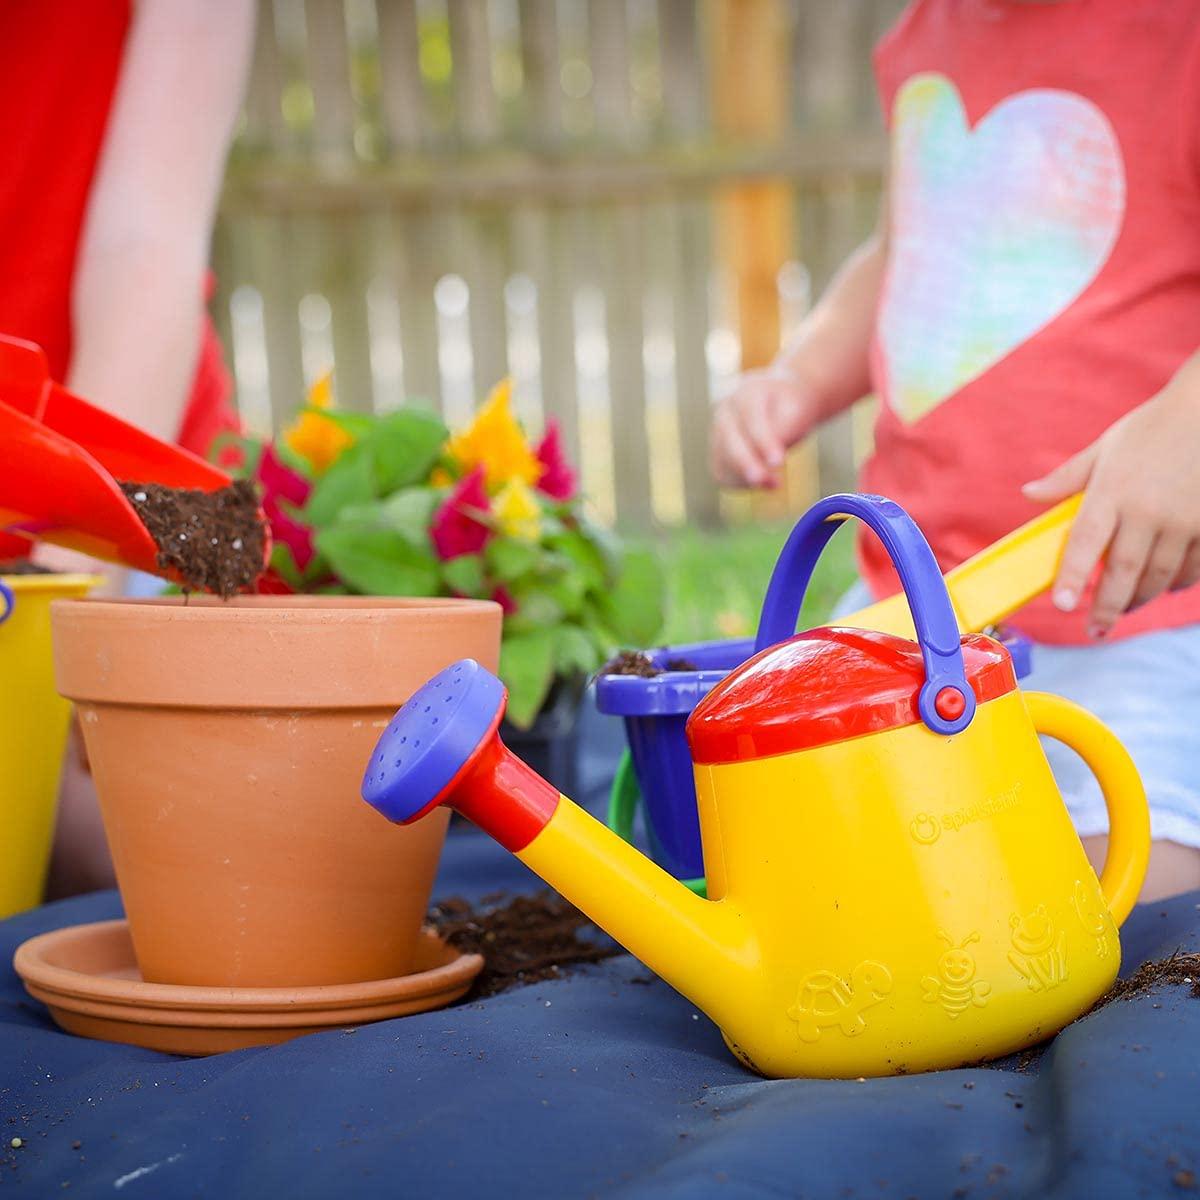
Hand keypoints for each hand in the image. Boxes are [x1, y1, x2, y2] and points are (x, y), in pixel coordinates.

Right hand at [711, 367, 821, 488]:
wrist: (779, 402)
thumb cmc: (791, 407)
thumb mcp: (796, 412)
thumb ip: (783, 432)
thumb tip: (768, 462)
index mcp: (747, 392)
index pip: (751, 418)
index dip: (763, 441)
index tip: (778, 462)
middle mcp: (725, 410)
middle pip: (729, 439)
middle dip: (746, 463)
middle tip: (767, 482)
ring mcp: (716, 430)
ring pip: (722, 459)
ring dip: (746, 478)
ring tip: (775, 484)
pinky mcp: (716, 450)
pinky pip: (721, 472)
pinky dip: (740, 483)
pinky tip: (764, 484)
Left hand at [1022, 361, 1199, 636]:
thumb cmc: (1152, 428)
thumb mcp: (1105, 447)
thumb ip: (1067, 478)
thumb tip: (1029, 494)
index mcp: (1112, 490)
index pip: (1086, 542)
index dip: (1073, 576)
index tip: (1061, 604)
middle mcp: (1146, 510)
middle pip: (1123, 571)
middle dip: (1107, 607)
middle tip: (1094, 630)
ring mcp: (1183, 519)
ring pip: (1159, 576)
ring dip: (1139, 599)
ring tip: (1122, 610)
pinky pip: (1193, 567)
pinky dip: (1177, 583)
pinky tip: (1163, 588)